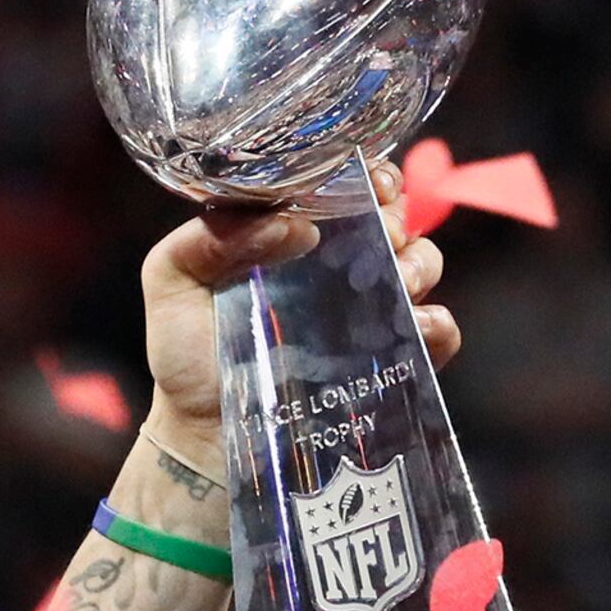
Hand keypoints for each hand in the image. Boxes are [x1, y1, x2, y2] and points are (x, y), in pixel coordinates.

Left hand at [137, 158, 458, 448]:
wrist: (202, 436)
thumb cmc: (187, 353)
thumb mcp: (173, 281)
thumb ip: (205, 239)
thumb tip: (292, 224)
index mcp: (292, 233)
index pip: (344, 184)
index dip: (366, 173)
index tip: (370, 182)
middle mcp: (337, 264)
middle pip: (394, 215)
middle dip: (397, 214)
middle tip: (382, 231)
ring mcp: (367, 311)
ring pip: (422, 263)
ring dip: (420, 262)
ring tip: (398, 280)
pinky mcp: (388, 360)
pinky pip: (434, 333)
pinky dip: (437, 324)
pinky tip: (418, 325)